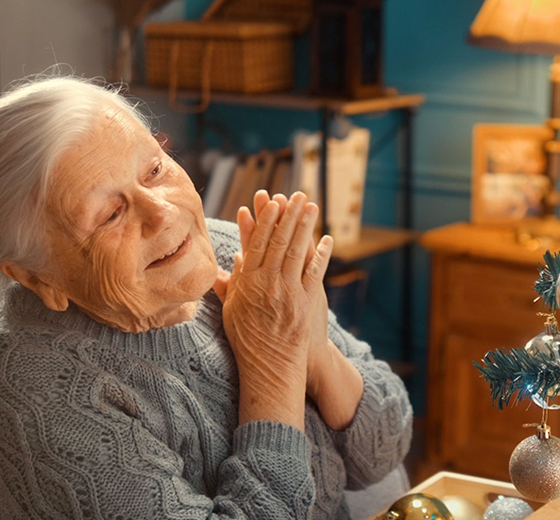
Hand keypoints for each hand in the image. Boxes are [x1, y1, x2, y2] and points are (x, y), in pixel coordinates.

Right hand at [213, 191, 332, 425]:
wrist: (269, 366)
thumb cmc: (247, 340)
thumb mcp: (232, 310)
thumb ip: (232, 284)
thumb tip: (236, 260)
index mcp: (247, 283)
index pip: (257, 244)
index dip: (265, 220)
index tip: (271, 202)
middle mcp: (267, 283)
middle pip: (279, 241)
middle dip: (288, 215)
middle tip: (296, 194)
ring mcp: (288, 291)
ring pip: (297, 251)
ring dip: (305, 226)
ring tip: (311, 206)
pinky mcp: (306, 301)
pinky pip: (315, 271)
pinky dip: (321, 253)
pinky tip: (327, 237)